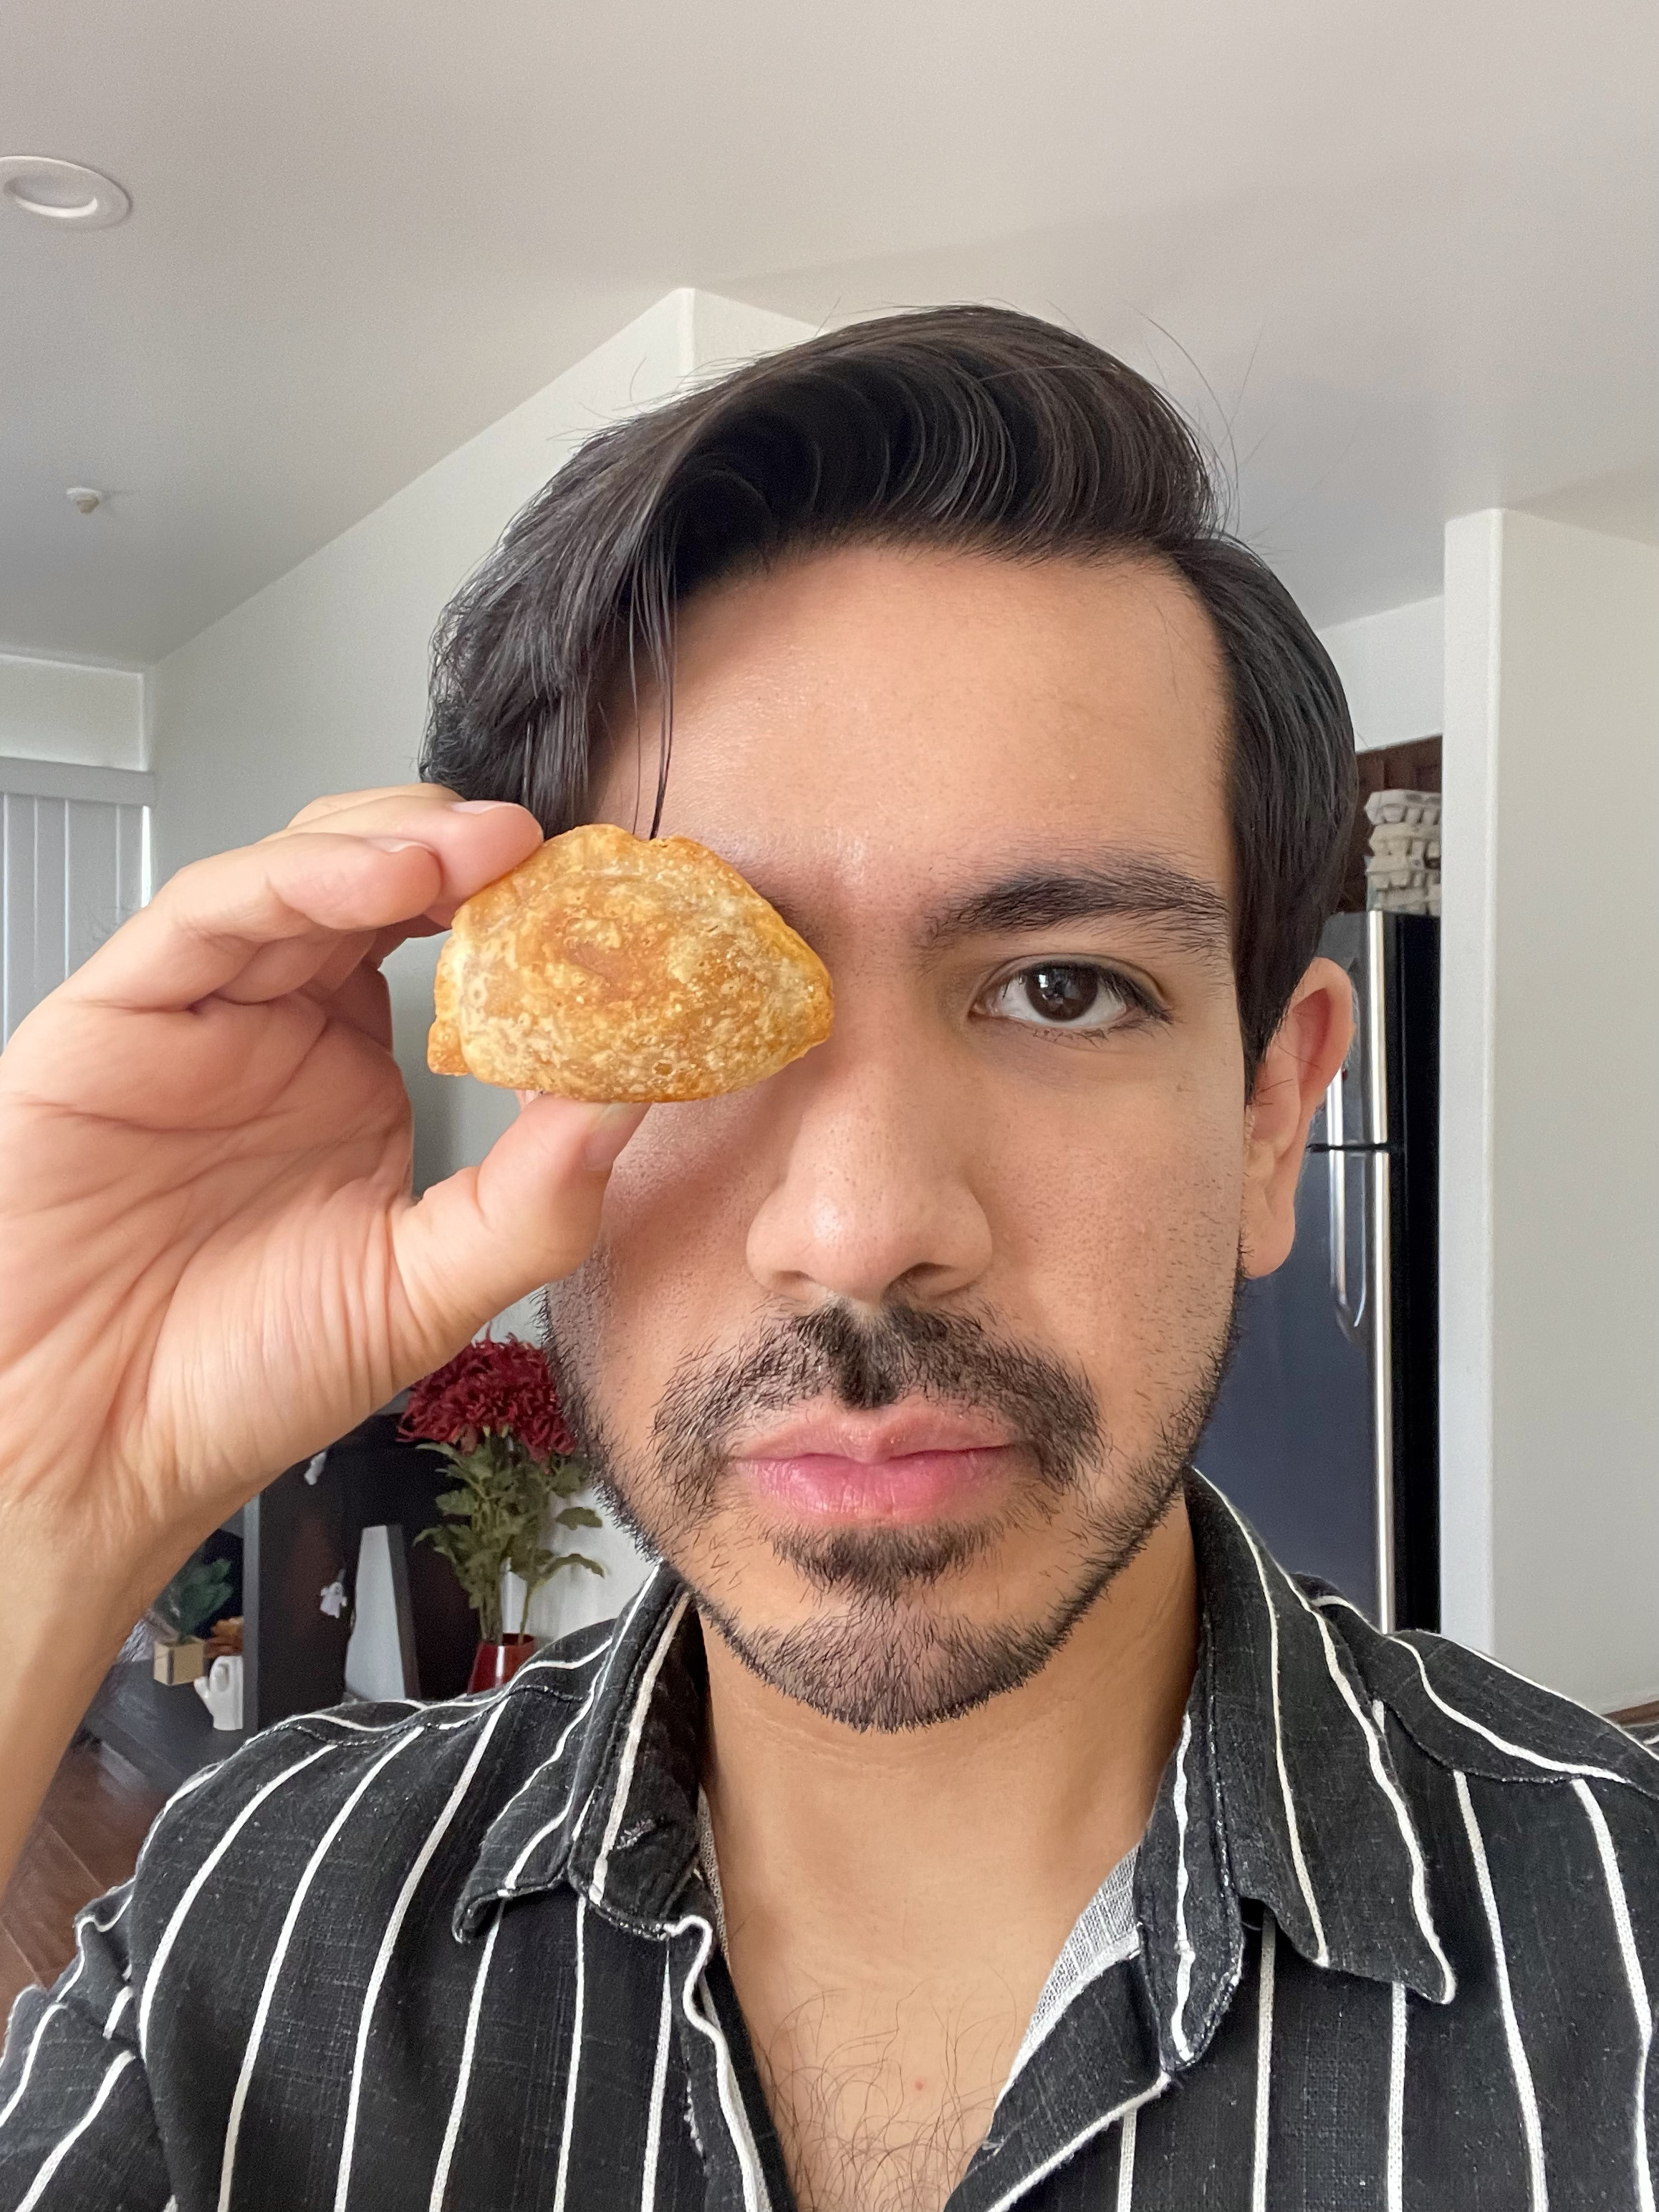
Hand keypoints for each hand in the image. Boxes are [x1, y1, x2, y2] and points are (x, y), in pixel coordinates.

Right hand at [0, 785, 643, 1626]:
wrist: (91, 1452)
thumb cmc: (237, 1380)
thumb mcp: (422, 1293)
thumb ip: (529, 1204)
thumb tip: (632, 1105)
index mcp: (357, 1075)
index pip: (450, 954)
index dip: (524, 917)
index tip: (610, 907)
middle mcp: (282, 1027)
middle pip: (377, 885)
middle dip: (465, 853)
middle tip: (548, 850)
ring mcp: (201, 1013)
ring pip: (298, 873)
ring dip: (394, 843)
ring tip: (481, 847)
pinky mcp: (117, 1013)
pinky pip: (206, 914)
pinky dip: (295, 878)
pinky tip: (378, 875)